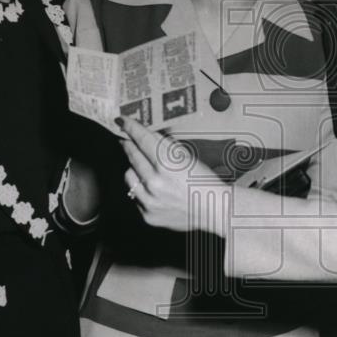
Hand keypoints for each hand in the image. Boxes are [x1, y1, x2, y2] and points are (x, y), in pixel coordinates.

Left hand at [117, 116, 229, 234]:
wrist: (214, 209)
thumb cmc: (204, 181)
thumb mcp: (186, 156)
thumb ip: (164, 144)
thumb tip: (146, 132)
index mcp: (167, 164)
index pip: (142, 139)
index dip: (130, 128)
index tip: (122, 121)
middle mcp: (155, 183)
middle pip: (132, 156)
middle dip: (129, 145)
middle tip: (127, 138)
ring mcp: (150, 201)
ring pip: (129, 176)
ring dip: (135, 169)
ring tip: (146, 168)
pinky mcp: (148, 215)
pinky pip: (136, 196)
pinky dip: (142, 190)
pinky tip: (155, 188)